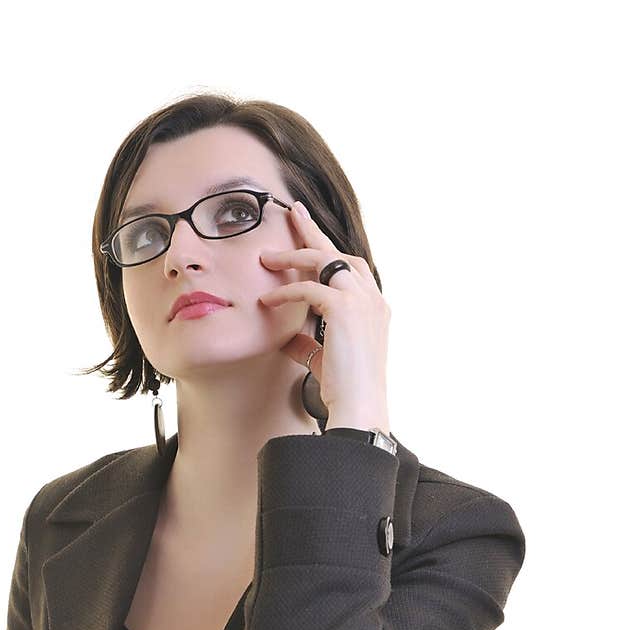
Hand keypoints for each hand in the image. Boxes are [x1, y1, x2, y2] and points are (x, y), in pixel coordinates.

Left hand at [258, 201, 390, 423]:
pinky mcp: (344, 309)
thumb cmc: (345, 390)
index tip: (307, 237)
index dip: (327, 252)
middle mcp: (373, 299)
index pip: (350, 269)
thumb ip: (308, 344)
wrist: (359, 407)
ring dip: (293, 254)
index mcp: (374, 308)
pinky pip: (309, 288)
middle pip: (339, 252)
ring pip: (325, 261)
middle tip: (293, 210)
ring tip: (266, 256)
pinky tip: (267, 300)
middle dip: (314, 231)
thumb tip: (287, 339)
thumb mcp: (325, 360)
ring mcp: (362, 301)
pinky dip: (286, 291)